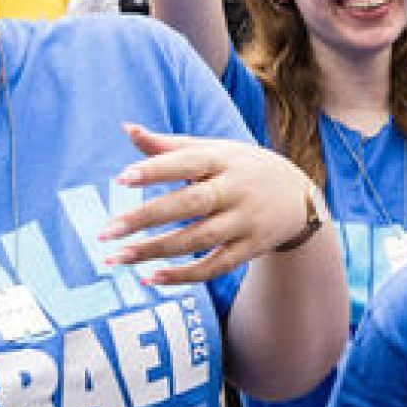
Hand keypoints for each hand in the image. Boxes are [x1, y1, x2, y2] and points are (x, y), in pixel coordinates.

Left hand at [99, 125, 322, 281]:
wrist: (299, 197)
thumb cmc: (243, 168)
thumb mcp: (214, 150)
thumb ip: (169, 145)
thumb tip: (126, 128)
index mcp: (224, 159)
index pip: (186, 162)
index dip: (155, 170)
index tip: (121, 178)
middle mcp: (236, 189)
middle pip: (189, 203)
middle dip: (146, 217)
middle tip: (107, 231)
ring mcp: (245, 221)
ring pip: (198, 239)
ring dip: (156, 251)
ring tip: (117, 258)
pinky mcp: (250, 249)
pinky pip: (214, 266)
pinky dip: (183, 275)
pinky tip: (150, 277)